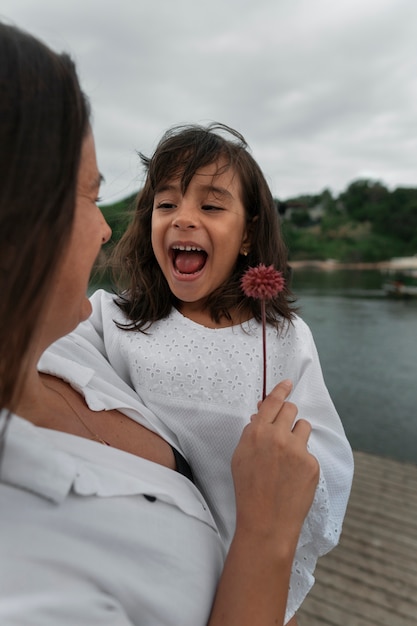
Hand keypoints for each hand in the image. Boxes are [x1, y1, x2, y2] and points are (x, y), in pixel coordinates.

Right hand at [231, 379, 318, 543]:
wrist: (266, 521)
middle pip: (291, 409)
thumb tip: (262, 415)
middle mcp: (277, 436)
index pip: (273, 402)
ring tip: (288, 457)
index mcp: (257, 432)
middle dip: (287, 416)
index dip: (281, 390)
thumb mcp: (241, 456)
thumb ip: (252, 432)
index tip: (288, 383)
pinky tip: (293, 476)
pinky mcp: (311, 463)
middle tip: (283, 430)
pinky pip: (309, 451)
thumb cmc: (249, 490)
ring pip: (304, 427)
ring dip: (297, 436)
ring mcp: (297, 449)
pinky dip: (302, 459)